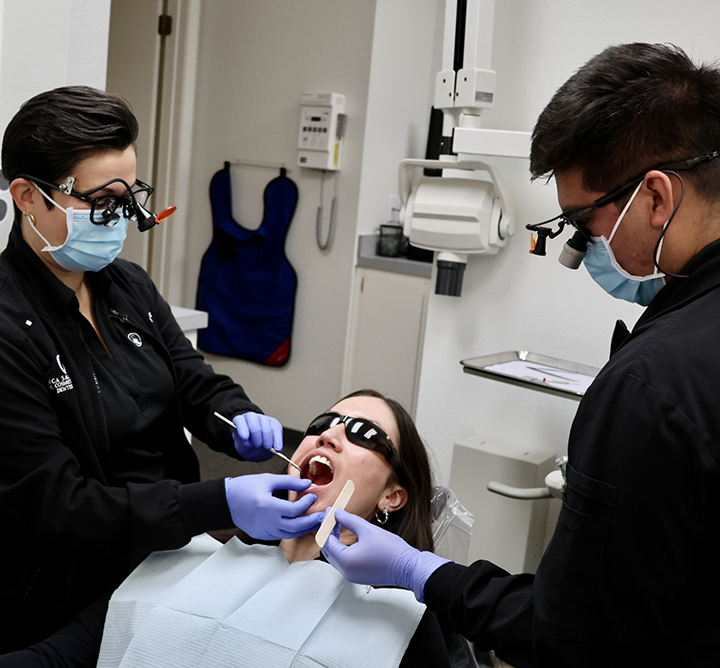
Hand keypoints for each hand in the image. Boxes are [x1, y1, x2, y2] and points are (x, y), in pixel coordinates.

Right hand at [225, 474, 323, 539]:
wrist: (226, 502)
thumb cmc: (245, 488)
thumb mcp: (268, 480)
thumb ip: (289, 482)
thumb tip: (307, 484)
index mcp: (268, 507)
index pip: (295, 510)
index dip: (306, 503)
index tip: (312, 496)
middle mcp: (267, 522)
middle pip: (296, 527)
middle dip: (312, 521)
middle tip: (322, 514)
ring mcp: (265, 531)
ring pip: (290, 535)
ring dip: (304, 529)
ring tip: (315, 521)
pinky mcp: (262, 535)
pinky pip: (282, 536)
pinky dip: (293, 531)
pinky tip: (300, 525)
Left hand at [232, 412, 282, 461]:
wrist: (259, 451)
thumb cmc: (248, 448)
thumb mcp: (243, 449)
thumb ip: (243, 444)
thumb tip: (246, 439)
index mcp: (240, 422)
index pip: (239, 420)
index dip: (242, 428)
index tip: (245, 438)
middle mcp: (251, 417)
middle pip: (253, 419)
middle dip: (256, 433)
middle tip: (257, 446)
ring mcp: (264, 419)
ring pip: (266, 424)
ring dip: (267, 438)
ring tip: (267, 448)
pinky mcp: (274, 424)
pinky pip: (277, 430)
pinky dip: (277, 440)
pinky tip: (277, 448)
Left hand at [321, 508, 450, 601]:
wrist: (408, 567)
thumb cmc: (391, 551)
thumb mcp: (367, 529)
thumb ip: (349, 520)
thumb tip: (337, 514)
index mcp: (345, 561)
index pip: (326, 541)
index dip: (326, 524)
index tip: (328, 513)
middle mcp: (345, 571)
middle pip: (328, 550)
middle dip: (329, 532)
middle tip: (333, 518)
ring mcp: (352, 576)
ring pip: (335, 556)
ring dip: (335, 540)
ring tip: (340, 524)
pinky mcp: (358, 576)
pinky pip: (344, 562)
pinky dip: (343, 549)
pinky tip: (349, 538)